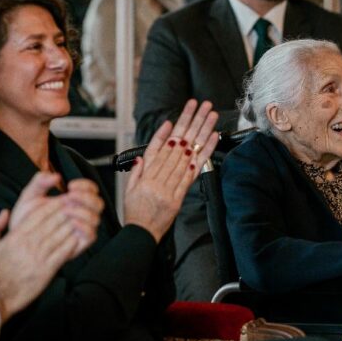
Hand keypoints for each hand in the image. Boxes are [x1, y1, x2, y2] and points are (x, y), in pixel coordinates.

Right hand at [0, 178, 93, 320]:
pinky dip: (72, 243)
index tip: (62, 200)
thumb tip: (5, 212)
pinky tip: (78, 237)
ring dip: (72, 225)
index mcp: (15, 236)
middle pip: (53, 221)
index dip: (53, 205)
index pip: (38, 214)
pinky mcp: (46, 271)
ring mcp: (38, 257)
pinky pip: (63, 252)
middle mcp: (28, 244)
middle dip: (66, 211)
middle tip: (77, 205)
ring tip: (81, 218)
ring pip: (60, 235)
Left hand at [9, 173, 102, 252]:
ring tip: (66, 210)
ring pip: (96, 218)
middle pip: (98, 203)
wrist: (20, 242)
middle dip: (86, 197)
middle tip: (70, 196)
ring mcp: (82, 229)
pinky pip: (91, 235)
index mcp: (74, 201)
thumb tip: (55, 176)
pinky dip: (84, 226)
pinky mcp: (80, 243)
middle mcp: (81, 214)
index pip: (91, 190)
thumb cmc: (26, 220)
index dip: (85, 185)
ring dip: (83, 211)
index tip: (70, 185)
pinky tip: (72, 222)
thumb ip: (40, 182)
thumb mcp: (29, 197)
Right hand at [124, 99, 219, 241]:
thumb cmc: (135, 213)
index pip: (157, 148)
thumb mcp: (129, 190)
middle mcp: (157, 179)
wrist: (141, 235)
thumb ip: (137, 171)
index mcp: (145, 175)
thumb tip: (143, 157)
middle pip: (176, 145)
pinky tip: (212, 139)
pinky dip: (204, 154)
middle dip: (189, 122)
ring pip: (187, 154)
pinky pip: (193, 172)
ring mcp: (169, 187)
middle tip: (199, 105)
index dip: (165, 132)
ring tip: (209, 116)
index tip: (174, 119)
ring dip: (200, 132)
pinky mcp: (179, 196)